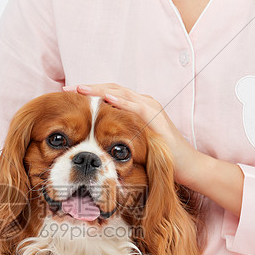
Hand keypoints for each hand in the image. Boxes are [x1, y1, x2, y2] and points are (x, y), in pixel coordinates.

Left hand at [64, 83, 244, 216]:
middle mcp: (143, 103)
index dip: (90, 93)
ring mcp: (150, 108)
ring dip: (99, 90)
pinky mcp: (155, 117)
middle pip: (111, 89)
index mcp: (137, 107)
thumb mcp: (136, 144)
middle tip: (66, 88)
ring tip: (80, 88)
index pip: (110, 94)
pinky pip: (135, 106)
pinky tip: (105, 99)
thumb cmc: (161, 158)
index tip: (68, 95)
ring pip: (120, 93)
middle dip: (88, 88)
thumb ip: (121, 136)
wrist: (187, 166)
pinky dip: (120, 101)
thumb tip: (96, 141)